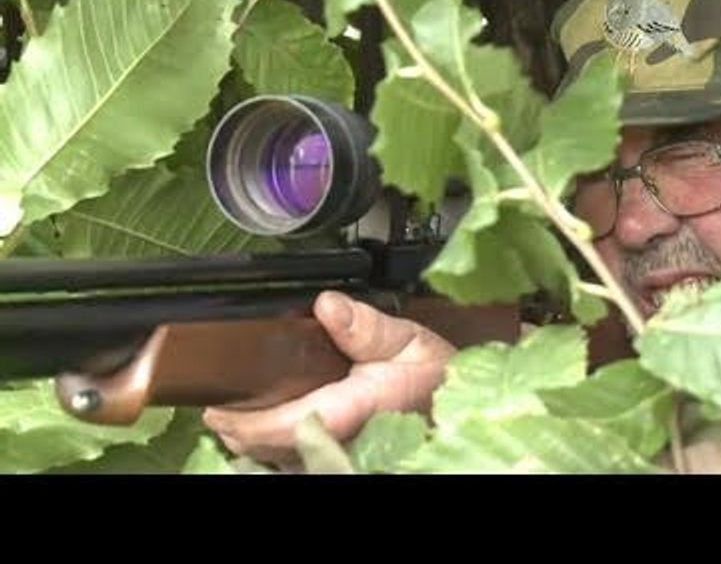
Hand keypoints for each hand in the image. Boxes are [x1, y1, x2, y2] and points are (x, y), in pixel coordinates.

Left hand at [203, 290, 455, 469]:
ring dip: (254, 438)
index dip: (244, 420)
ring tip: (238, 413)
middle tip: (220, 403)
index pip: (284, 426)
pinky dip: (275, 446)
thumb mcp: (411, 340)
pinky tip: (269, 427)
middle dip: (239, 428)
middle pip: (269, 449)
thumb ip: (368, 327)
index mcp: (355, 409)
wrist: (454, 409)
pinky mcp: (342, 462)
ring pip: (277, 459)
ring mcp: (341, 457)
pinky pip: (294, 462)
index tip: (217, 404)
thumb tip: (328, 306)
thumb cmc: (433, 378)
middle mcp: (343, 442)